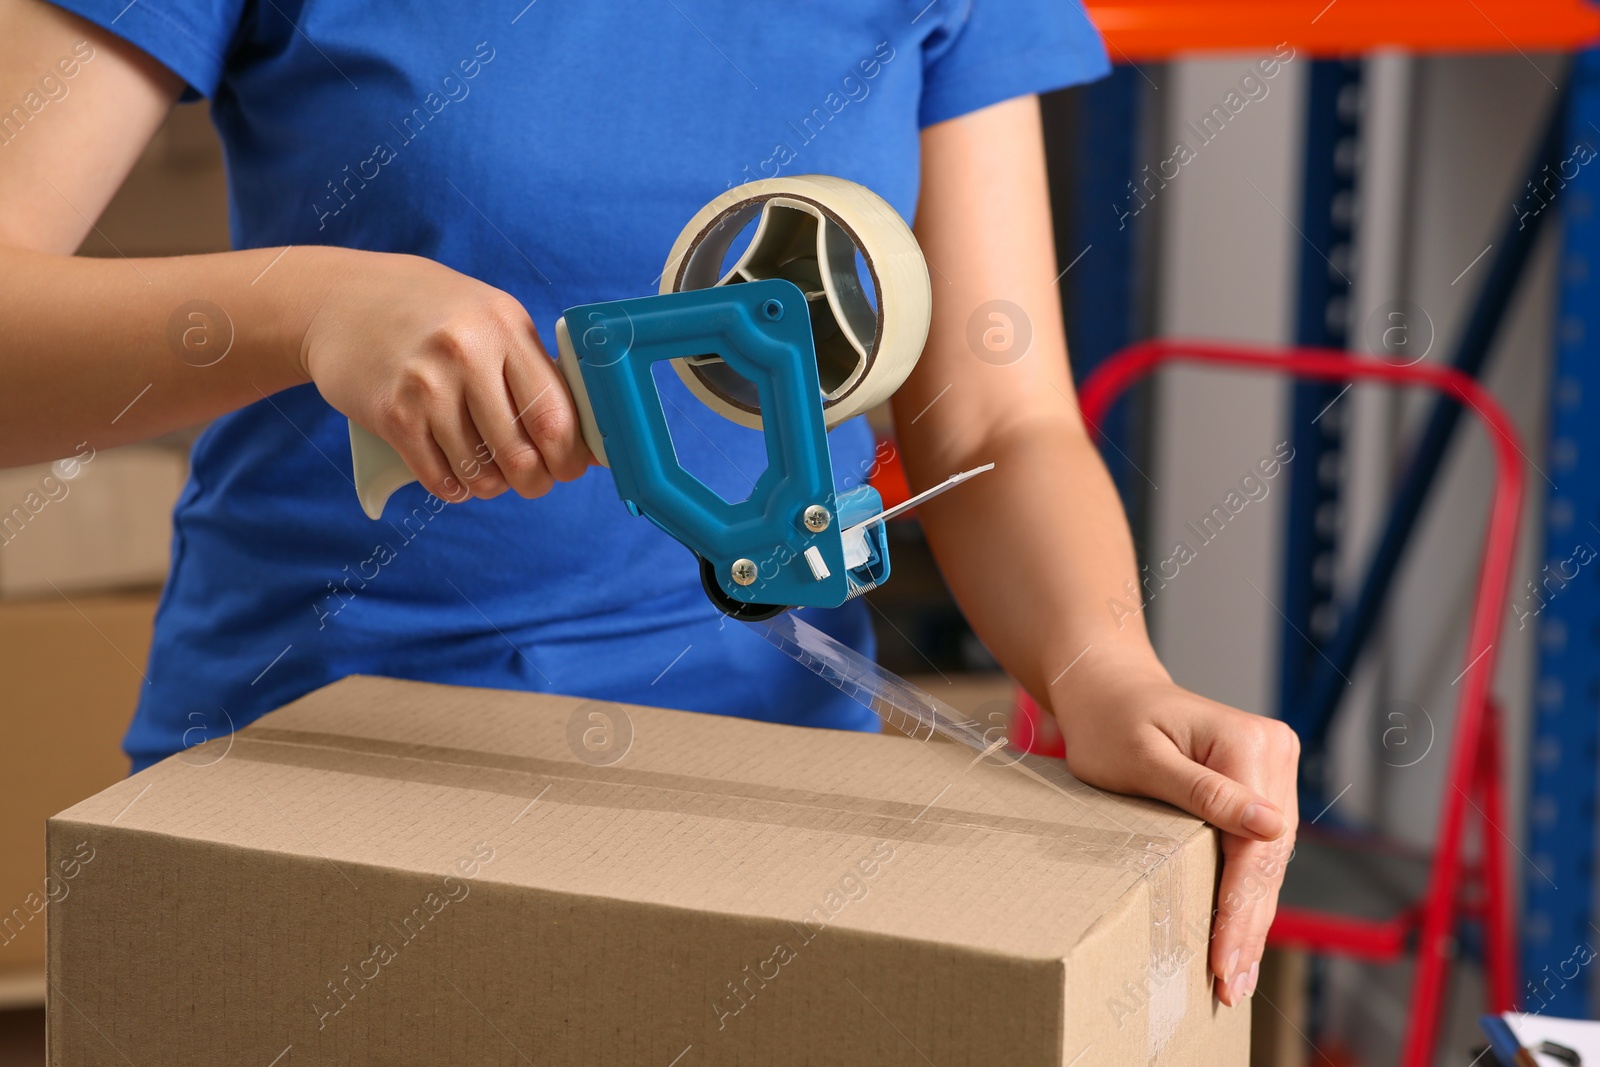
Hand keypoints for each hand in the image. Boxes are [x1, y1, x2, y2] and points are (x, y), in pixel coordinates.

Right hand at [298, 248, 591, 502]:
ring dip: (491, 486)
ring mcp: (426, 385)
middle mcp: (468, 353)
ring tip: (490, 477)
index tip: (569, 468)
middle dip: (535, 481)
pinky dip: (453, 488)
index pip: (555, 415)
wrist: (340, 298)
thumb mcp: (489, 317)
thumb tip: (578, 431)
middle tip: (533, 482)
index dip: (569, 456)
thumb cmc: (430, 312)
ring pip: (479, 472)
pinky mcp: (392, 413)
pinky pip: (437, 476)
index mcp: (505, 327)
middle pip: (520, 452)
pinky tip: (456, 479)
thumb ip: (529, 365)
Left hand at [1050, 647, 1299, 1007]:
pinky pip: (1257, 849)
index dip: (1240, 907)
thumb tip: (1272, 828)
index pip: (1255, 844)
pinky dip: (1246, 893)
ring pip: (1267, 860)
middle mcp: (1274, 754)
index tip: (1225, 958)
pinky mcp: (1259, 784)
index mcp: (1251, 745)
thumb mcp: (1145, 759)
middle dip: (1247, 924)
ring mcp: (1271, 769)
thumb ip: (1206, 793)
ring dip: (1251, 918)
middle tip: (1231, 985)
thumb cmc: (1111, 719)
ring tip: (1237, 976)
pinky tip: (1239, 935)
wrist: (1108, 687)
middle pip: (1267, 858)